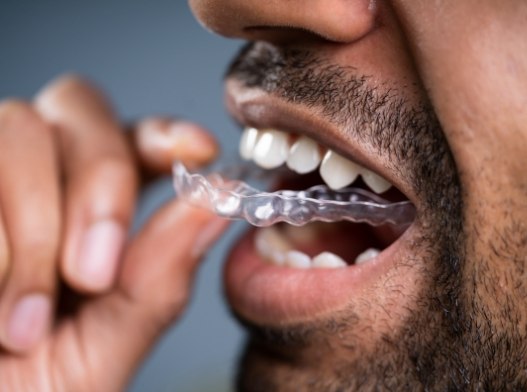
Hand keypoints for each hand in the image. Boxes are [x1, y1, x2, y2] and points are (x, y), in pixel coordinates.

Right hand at [0, 76, 226, 390]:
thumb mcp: (102, 350)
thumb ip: (159, 279)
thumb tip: (221, 200)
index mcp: (90, 212)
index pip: (135, 139)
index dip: (166, 132)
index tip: (200, 150)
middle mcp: (39, 180)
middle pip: (80, 106)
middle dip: (99, 183)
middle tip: (94, 274)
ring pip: (20, 127)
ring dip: (33, 227)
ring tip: (25, 322)